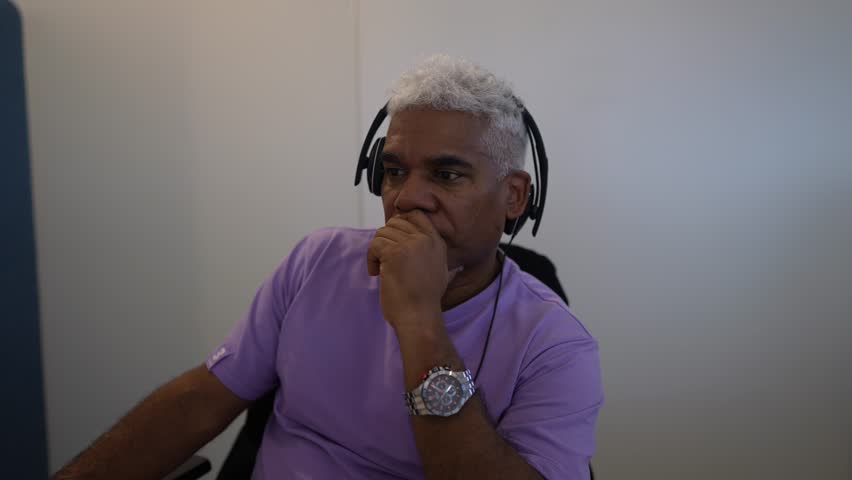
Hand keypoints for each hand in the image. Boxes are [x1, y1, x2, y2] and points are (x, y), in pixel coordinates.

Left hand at [367, 211, 460, 330]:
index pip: (416, 214)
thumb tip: (417, 240)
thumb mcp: (438, 270)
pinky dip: (371, 259)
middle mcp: (425, 239)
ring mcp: (410, 244)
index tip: (393, 241)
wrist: (420, 317)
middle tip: (385, 260)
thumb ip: (430, 252)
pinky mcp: (394, 253)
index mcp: (437, 242)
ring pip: (382, 233)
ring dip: (377, 251)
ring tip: (381, 270)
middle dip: (386, 239)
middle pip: (395, 222)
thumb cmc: (424, 301)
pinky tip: (376, 273)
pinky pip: (374, 244)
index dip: (399, 223)